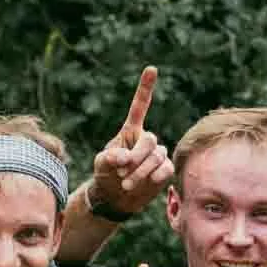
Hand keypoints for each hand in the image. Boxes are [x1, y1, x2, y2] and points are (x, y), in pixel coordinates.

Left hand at [84, 65, 170, 219]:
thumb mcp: (100, 165)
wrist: (114, 198)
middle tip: (121, 173)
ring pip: (157, 157)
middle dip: (136, 157)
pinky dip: (156, 176)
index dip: (145, 88)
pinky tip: (148, 182)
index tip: (151, 69)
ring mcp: (157, 154)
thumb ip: (109, 159)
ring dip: (141, 172)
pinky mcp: (164, 171)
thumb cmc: (105, 175)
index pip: (140, 107)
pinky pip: (166, 169)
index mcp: (130, 131)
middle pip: (149, 140)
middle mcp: (145, 140)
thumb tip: (123, 158)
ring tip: (125, 184)